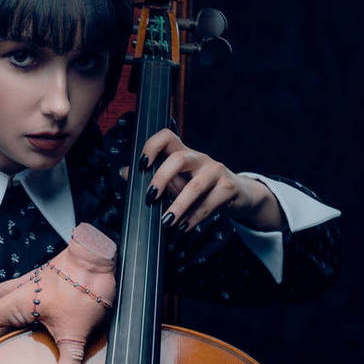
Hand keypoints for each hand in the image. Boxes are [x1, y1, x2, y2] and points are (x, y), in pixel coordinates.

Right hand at [0, 222, 116, 363]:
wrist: (99, 258)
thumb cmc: (84, 287)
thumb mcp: (75, 332)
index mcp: (16, 303)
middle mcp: (18, 292)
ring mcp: (31, 285)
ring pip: (2, 301)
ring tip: (2, 340)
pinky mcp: (43, 283)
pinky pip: (19, 298)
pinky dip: (17, 313)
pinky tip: (29, 326)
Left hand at [139, 128, 284, 231]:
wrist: (239, 196)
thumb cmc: (202, 189)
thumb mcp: (177, 182)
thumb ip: (153, 178)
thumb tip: (124, 173)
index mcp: (184, 154)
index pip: (167, 137)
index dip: (152, 146)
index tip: (141, 165)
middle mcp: (199, 158)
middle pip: (178, 158)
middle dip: (161, 179)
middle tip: (150, 198)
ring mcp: (215, 171)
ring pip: (194, 186)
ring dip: (178, 206)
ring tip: (167, 221)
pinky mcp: (228, 187)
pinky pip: (208, 204)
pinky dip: (194, 218)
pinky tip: (184, 227)